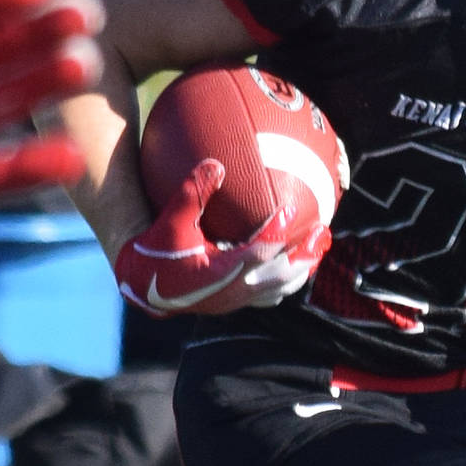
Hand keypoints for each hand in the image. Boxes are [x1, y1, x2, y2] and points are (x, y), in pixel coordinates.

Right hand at [113, 158, 329, 316]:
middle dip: (306, 253)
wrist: (142, 287)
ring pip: (281, 288)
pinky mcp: (236, 303)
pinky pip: (271, 294)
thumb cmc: (156, 251)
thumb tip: (215, 163)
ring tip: (319, 245)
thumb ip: (193, 192)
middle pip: (283, 275)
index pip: (258, 252)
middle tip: (323, 229)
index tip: (291, 208)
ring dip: (303, 267)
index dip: (276, 232)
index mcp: (220, 272)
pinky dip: (287, 278)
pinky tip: (295, 262)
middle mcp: (234, 291)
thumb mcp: (170, 220)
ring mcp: (237, 301)